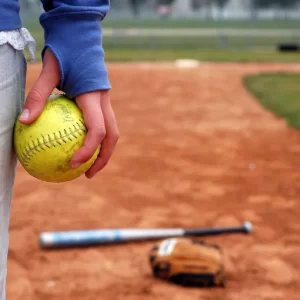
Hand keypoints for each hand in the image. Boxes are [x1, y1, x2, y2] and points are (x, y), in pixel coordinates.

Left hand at [19, 49, 118, 178]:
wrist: (82, 38)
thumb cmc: (65, 54)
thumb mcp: (47, 72)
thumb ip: (37, 96)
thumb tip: (23, 122)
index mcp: (93, 97)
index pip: (98, 130)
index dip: (88, 150)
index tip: (74, 164)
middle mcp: (105, 102)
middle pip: (113, 136)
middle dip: (103, 158)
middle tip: (87, 174)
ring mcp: (106, 102)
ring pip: (113, 132)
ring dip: (104, 151)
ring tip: (89, 166)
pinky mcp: (103, 102)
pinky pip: (104, 125)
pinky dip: (98, 140)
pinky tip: (83, 145)